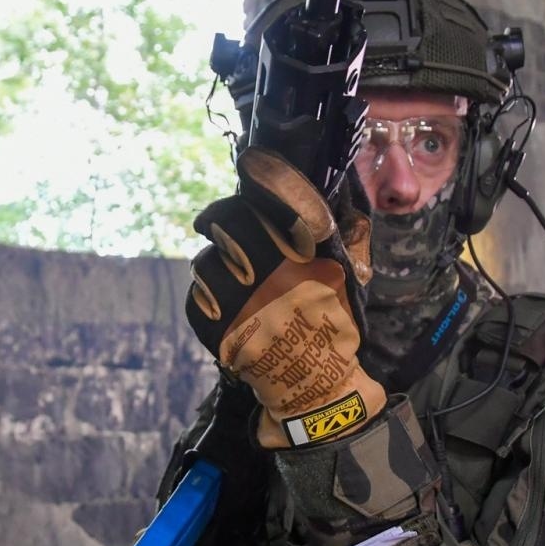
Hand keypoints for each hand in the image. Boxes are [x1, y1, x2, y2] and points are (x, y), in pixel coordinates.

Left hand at [186, 148, 384, 448]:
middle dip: (220, 216)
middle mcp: (273, 272)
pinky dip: (205, 297)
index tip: (252, 160)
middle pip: (228, 221)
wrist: (316, 386)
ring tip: (228, 275)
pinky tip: (222, 304)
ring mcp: (241, 302)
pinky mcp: (217, 330)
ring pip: (206, 260)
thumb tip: (336, 199)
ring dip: (213, 263)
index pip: (280, 197)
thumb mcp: (348, 276)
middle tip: (217, 221)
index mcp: (308, 256)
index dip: (263, 172)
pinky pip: (197, 297)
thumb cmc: (334, 327)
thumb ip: (339, 236)